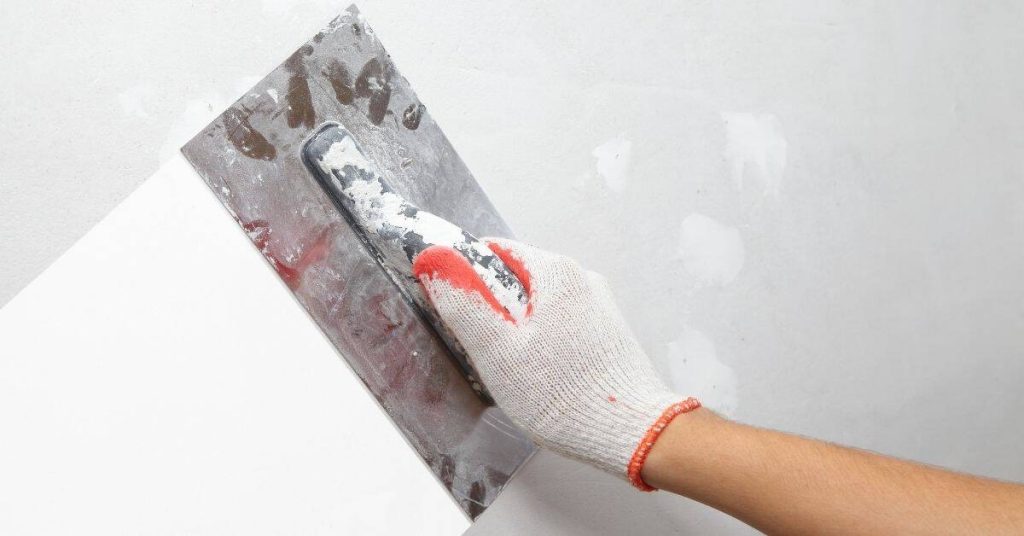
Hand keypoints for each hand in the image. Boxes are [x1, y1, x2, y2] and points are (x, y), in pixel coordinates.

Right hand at [413, 238, 697, 488]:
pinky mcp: (607, 332)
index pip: (492, 251)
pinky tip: (543, 377)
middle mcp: (582, 278)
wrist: (634, 433)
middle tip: (486, 351)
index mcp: (555, 271)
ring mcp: (598, 305)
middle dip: (493, 310)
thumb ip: (464, 303)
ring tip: (516, 370)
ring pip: (538, 305)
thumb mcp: (498, 351)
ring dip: (517, 331)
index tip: (451, 308)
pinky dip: (542, 343)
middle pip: (516, 278)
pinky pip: (560, 325)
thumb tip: (435, 259)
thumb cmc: (564, 395)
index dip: (463, 276)